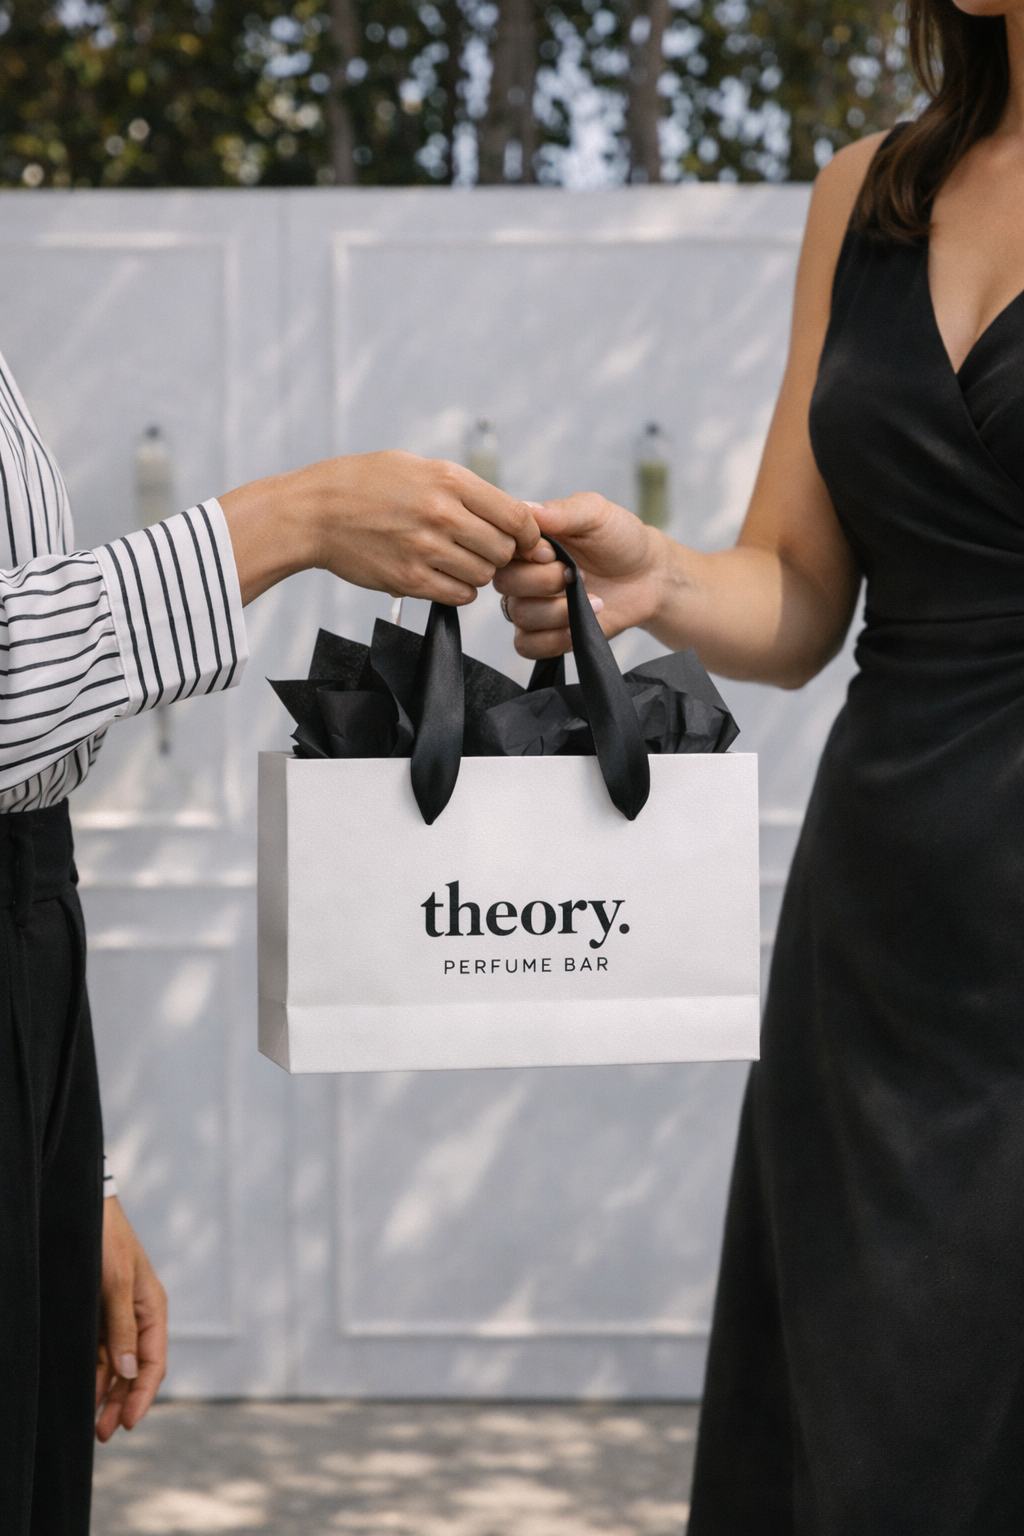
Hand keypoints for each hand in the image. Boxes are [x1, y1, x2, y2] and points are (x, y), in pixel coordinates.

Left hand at [95, 1197, 166, 1441]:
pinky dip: (93, 1374)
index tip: (126, 1422)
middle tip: (104, 1433)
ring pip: (115, 1366)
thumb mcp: (117, 1283)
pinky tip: (83, 1393)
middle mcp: (137, 1318)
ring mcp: (117, 1318)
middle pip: (135, 1370)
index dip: (142, 1395)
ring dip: (106, 1394)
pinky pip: (98, 1353)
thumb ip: (123, 1328)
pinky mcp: (98, 1315)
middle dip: (121, 1402)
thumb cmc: (107, 1242)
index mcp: (153, 1309)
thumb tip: (130, 1372)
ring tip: (92, 1423)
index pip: (154, 1362)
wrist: (85, 1212)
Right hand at [220, 451, 540, 606]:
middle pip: (503, 549)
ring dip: (477, 572)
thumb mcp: (416, 467)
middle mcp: (442, 514)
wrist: (314, 513)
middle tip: (481, 549)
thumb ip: (463, 488)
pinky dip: (458, 590)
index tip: (523, 540)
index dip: (528, 534)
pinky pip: (459, 595)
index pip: (517, 516)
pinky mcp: (409, 579)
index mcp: (449, 480)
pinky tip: (442, 575)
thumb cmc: (365, 485)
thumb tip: (512, 510)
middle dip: (500, 553)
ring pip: (483, 575)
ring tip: (455, 560)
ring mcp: (425, 549)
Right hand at [493, 492, 665, 658]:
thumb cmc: (620, 538)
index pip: (501, 546)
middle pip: (504, 583)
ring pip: (519, 615)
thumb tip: (527, 509)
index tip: (553, 553)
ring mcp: (532, 604)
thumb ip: (562, 511)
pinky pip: (526, 645)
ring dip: (556, 611)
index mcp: (528, 540)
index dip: (524, 554)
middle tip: (576, 575)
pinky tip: (576, 629)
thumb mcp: (595, 513)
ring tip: (592, 600)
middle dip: (543, 582)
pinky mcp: (545, 634)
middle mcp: (523, 571)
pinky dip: (551, 640)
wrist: (648, 577)